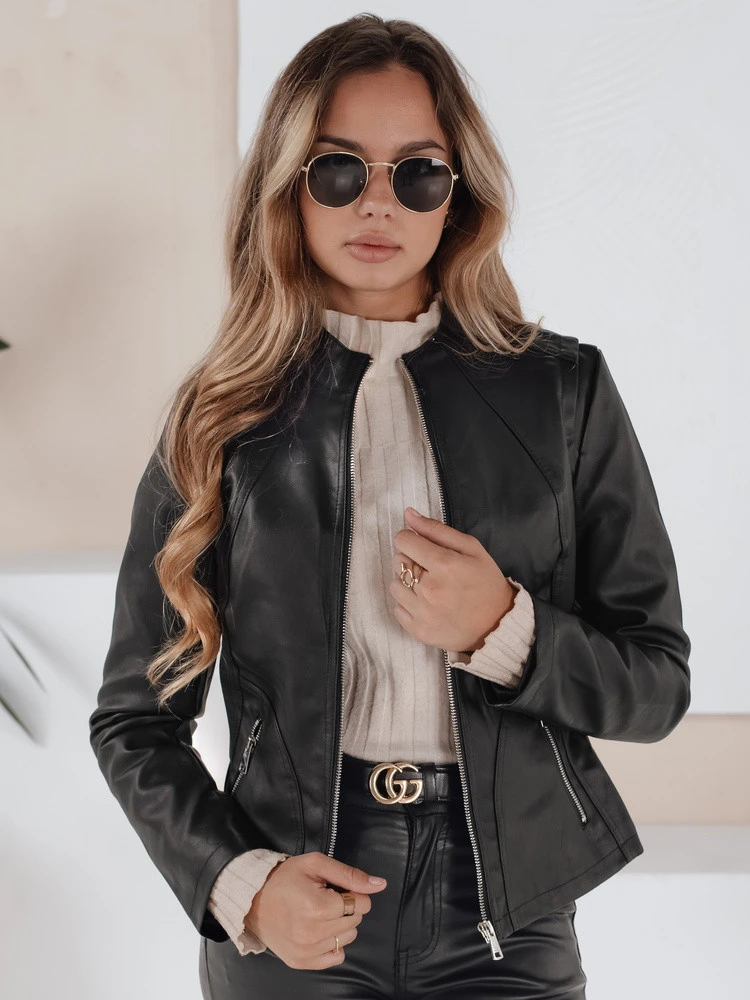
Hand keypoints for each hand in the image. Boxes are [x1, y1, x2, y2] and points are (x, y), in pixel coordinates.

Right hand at [242, 852, 387, 969]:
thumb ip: (350, 875)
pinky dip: (332, 944)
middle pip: (355, 921)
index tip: (334, 888)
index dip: (352, 892)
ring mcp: (307, 951)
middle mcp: (313, 934)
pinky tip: (317, 929)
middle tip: (324, 898)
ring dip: (339, 925)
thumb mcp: (316, 864)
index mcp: (318, 907)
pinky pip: (336, 957)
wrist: (252, 900)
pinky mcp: (302, 962)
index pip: (361, 904)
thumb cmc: (285, 878)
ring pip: (347, 939)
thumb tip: (380, 885)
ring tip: (318, 913)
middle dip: (346, 907)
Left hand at [390, 506, 515, 653]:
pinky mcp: (419, 631)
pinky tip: (428, 605)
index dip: (411, 540)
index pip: (403, 541)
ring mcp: (423, 613)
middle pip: (397, 561)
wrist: (498, 624)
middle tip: (432, 569)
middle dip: (411, 560)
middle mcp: (430, 589)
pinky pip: (397, 609)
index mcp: (444, 564)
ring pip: (394, 585)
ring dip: (408, 583)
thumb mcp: (471, 548)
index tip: (422, 547)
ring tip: (430, 588)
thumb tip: (408, 514)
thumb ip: (437, 529)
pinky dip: (408, 605)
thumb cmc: (486, 581)